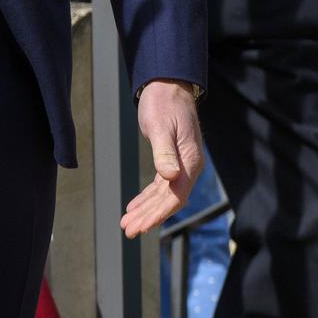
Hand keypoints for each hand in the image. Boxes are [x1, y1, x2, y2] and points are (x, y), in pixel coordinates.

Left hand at [121, 79, 204, 237]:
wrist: (168, 87)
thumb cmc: (164, 104)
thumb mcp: (161, 127)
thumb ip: (165, 153)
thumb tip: (170, 177)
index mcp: (190, 161)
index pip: (176, 196)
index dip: (158, 214)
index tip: (141, 226)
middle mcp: (189, 166)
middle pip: (169, 200)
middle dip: (149, 217)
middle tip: (128, 230)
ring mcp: (182, 165)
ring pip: (164, 196)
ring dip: (146, 210)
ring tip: (127, 223)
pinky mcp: (172, 161)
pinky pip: (161, 186)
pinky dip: (148, 198)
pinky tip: (134, 207)